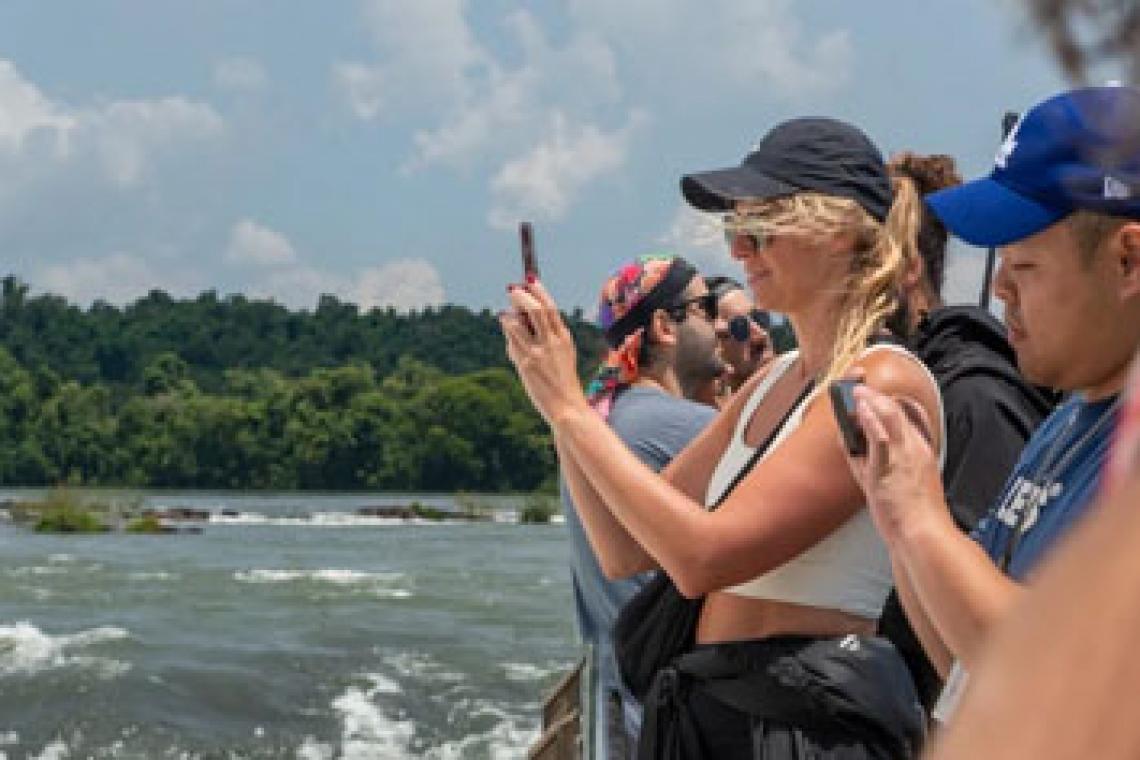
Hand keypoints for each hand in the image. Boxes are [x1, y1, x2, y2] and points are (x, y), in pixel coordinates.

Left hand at [500, 279, 588, 426]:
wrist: (567, 407)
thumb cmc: (563, 381)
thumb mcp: (563, 354)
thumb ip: (549, 336)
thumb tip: (526, 320)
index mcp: (564, 337)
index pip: (550, 307)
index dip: (539, 291)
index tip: (530, 279)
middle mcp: (552, 342)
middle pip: (534, 310)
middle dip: (521, 296)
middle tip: (512, 288)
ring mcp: (538, 353)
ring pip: (517, 324)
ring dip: (509, 316)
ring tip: (506, 315)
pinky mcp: (526, 364)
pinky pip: (511, 343)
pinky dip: (508, 336)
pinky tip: (509, 337)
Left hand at [843, 384, 950, 547]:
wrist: (924, 536)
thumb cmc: (917, 515)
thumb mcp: (912, 481)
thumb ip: (893, 463)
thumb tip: (869, 452)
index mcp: (922, 451)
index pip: (914, 414)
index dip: (895, 399)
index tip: (879, 396)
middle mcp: (915, 449)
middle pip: (899, 409)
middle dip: (877, 395)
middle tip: (859, 389)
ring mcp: (903, 457)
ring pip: (890, 416)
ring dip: (870, 400)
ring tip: (856, 392)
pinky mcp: (888, 469)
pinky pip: (880, 438)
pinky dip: (869, 420)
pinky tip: (861, 411)